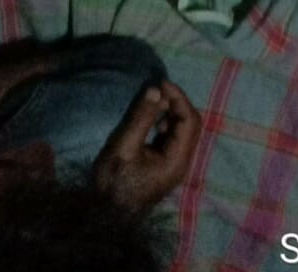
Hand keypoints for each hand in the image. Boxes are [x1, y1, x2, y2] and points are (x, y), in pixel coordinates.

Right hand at [93, 80, 201, 211]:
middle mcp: (182, 163)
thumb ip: (141, 118)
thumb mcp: (123, 148)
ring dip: (172, 112)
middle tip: (158, 89)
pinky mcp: (167, 166)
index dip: (178, 97)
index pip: (189, 120)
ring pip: (184, 130)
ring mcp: (175, 165)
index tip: (161, 83)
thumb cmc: (113, 183)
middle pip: (191, 124)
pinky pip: (175, 138)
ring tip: (154, 101)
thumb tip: (156, 90)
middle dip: (177, 103)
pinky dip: (167, 123)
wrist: (106, 215)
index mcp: (176, 160)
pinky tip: (153, 119)